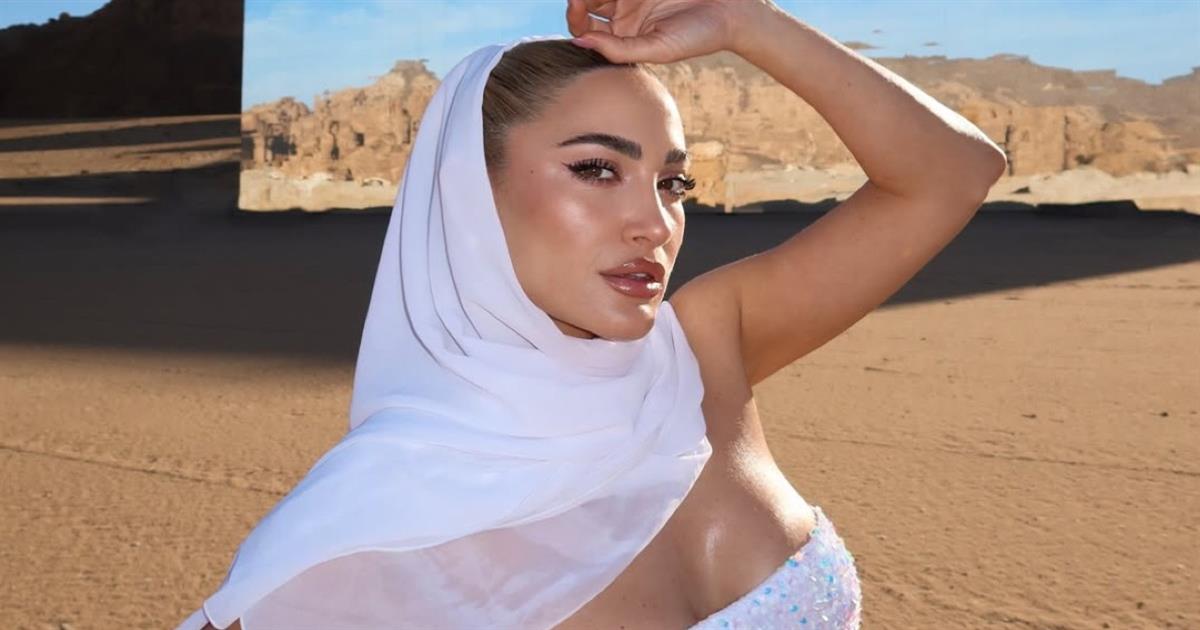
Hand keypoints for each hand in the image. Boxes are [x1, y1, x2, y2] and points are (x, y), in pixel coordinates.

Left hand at [565, 0, 775, 63]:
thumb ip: (619, 50)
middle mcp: (624, 13)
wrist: (731, 12)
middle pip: (587, 2)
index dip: (574, 17)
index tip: (576, 5)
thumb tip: (580, 42)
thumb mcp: (657, 49)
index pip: (585, 27)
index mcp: (622, 35)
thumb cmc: (697, 37)